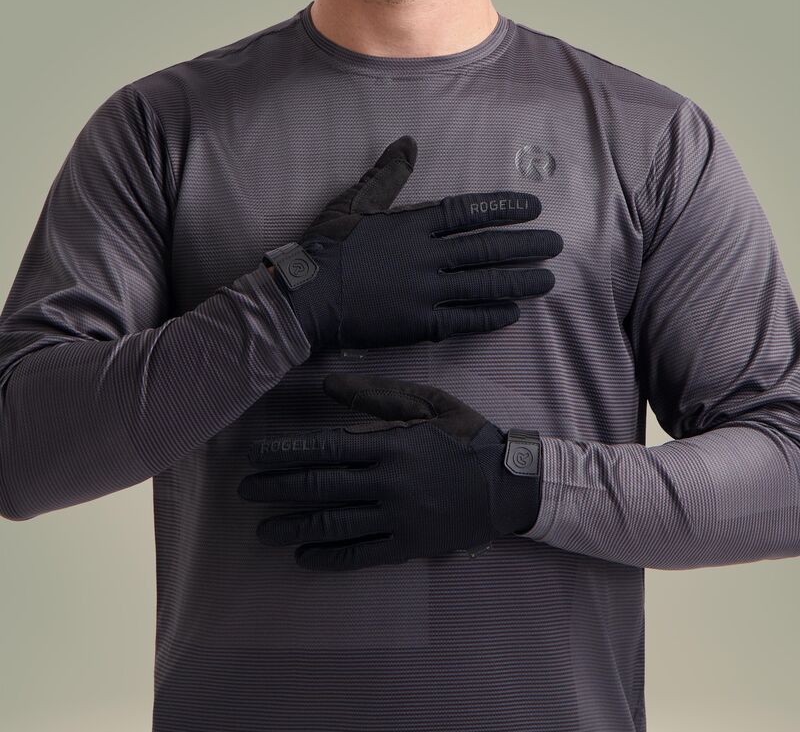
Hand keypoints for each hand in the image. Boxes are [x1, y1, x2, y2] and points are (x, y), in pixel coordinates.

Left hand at [238, 373, 542, 570]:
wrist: (509, 485)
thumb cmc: (466, 436)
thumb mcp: (429, 403)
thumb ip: (380, 395)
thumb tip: (328, 383)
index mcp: (390, 443)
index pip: (324, 449)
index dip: (284, 454)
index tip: (253, 457)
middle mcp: (387, 482)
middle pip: (320, 487)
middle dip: (277, 490)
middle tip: (245, 493)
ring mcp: (397, 517)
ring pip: (334, 524)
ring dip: (293, 527)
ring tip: (264, 531)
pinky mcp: (408, 545)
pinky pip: (361, 554)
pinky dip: (329, 557)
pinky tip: (305, 556)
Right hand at [264, 136, 561, 349]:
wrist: (305, 299)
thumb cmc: (326, 248)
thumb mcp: (353, 203)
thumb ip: (386, 176)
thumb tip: (409, 143)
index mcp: (412, 225)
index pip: (469, 212)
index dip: (504, 209)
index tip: (533, 208)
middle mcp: (426, 257)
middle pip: (486, 249)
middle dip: (525, 245)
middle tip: (555, 244)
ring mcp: (425, 293)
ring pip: (483, 284)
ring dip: (519, 281)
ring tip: (547, 279)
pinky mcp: (420, 324)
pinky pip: (465, 320)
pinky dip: (491, 316)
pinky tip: (513, 312)